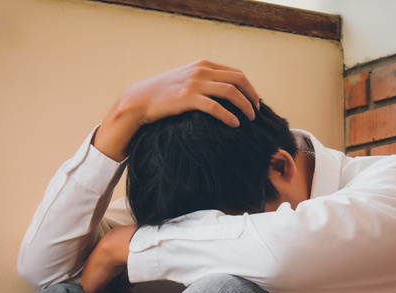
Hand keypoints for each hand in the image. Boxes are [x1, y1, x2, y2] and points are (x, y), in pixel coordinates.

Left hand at [81, 225, 137, 292]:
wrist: (114, 250)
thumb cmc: (122, 250)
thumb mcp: (127, 261)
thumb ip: (128, 270)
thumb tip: (136, 276)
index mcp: (105, 260)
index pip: (114, 278)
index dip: (124, 286)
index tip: (132, 290)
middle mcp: (97, 269)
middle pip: (111, 287)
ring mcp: (93, 278)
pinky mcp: (90, 288)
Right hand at [93, 60, 260, 160]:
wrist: (139, 99)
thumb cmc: (163, 94)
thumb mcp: (186, 80)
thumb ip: (203, 81)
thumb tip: (222, 93)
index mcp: (203, 65)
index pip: (236, 73)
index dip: (249, 87)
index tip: (254, 101)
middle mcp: (201, 70)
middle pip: (238, 80)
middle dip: (252, 95)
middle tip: (257, 111)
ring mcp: (195, 83)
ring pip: (231, 92)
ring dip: (244, 106)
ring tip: (250, 119)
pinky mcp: (188, 98)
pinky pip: (216, 107)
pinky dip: (228, 116)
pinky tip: (234, 124)